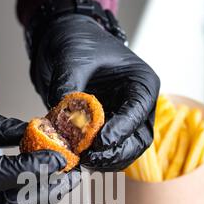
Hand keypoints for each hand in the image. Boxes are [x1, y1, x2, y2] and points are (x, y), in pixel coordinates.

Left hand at [30, 14, 159, 170]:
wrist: (64, 43)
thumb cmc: (77, 42)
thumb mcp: (71, 57)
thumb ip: (68, 85)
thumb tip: (62, 118)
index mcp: (141, 83)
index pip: (138, 112)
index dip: (121, 130)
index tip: (100, 141)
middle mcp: (137, 106)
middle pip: (137, 141)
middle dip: (115, 153)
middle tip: (88, 157)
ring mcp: (123, 122)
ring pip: (125, 153)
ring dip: (104, 162)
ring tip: (80, 161)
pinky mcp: (106, 132)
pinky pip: (107, 154)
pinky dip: (93, 160)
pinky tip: (75, 160)